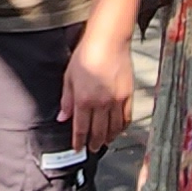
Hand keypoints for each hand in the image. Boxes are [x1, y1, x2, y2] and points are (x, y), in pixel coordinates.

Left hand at [61, 33, 133, 152]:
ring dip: (108, 138)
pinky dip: (122, 127)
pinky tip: (118, 130)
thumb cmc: (86, 55)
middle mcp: (101, 104)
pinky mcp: (128, 95)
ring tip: (105, 143)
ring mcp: (117, 101)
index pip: (80, 128)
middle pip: (98, 132)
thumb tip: (62, 118)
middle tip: (92, 149)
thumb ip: (66, 100)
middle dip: (94, 143)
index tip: (77, 149)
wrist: (108, 41)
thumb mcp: (69, 77)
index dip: (78, 141)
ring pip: (113, 128)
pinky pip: (126, 117)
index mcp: (84, 100)